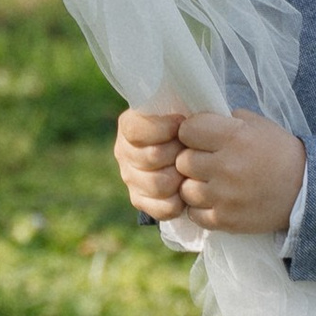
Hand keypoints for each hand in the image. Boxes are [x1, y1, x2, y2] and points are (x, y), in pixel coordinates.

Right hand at [115, 105, 189, 221]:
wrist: (191, 146)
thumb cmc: (190, 124)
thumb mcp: (184, 108)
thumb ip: (181, 107)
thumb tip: (187, 119)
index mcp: (129, 125)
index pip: (136, 130)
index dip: (162, 129)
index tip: (181, 123)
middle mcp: (124, 151)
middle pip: (151, 158)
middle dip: (177, 154)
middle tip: (190, 149)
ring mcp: (130, 177)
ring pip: (158, 184)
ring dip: (180, 178)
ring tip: (190, 170)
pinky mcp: (140, 200)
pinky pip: (162, 208)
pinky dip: (179, 201)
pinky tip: (185, 190)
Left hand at [171, 110, 307, 236]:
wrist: (306, 189)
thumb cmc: (279, 152)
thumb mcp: (258, 125)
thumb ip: (226, 120)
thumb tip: (197, 120)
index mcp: (234, 136)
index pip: (187, 130)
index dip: (191, 133)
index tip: (200, 138)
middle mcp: (227, 166)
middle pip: (183, 161)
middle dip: (192, 161)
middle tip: (206, 163)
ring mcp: (225, 196)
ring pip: (185, 189)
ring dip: (195, 186)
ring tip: (210, 184)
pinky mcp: (227, 220)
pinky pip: (194, 214)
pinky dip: (201, 209)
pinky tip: (214, 201)